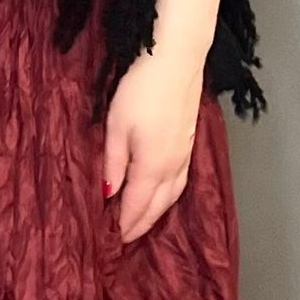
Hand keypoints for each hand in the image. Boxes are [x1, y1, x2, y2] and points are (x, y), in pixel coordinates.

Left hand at [101, 46, 205, 242]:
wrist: (176, 60)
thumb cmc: (141, 90)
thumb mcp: (116, 126)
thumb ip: (113, 163)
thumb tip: (108, 194)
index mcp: (152, 167)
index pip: (137, 206)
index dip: (124, 224)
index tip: (112, 239)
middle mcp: (173, 167)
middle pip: (157, 206)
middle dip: (141, 224)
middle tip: (125, 238)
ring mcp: (185, 155)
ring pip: (172, 196)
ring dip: (157, 213)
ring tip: (142, 222)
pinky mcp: (190, 142)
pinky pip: (181, 181)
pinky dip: (169, 196)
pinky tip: (163, 194)